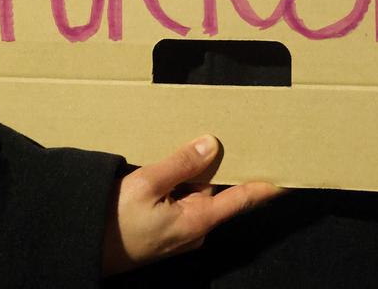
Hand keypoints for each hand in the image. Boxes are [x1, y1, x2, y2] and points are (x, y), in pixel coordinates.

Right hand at [103, 134, 281, 274]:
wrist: (86, 248)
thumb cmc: (115, 220)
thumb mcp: (146, 184)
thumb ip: (181, 163)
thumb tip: (212, 144)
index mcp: (198, 220)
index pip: (242, 199)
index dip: (267, 185)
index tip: (291, 173)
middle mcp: (196, 227)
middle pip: (219, 189)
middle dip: (226, 163)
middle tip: (238, 130)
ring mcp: (181, 229)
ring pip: (199, 190)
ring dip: (200, 168)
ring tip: (203, 135)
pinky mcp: (167, 226)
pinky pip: (184, 197)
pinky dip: (184, 177)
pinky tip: (177, 156)